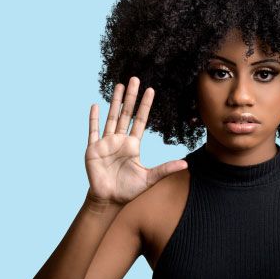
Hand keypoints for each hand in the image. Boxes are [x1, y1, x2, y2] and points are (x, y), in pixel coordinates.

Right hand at [85, 77, 187, 205]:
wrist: (108, 199)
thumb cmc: (128, 190)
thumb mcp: (149, 178)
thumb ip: (165, 169)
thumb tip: (185, 164)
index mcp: (133, 144)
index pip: (140, 120)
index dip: (145, 105)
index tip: (151, 90)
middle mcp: (120, 140)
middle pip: (126, 113)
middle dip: (131, 97)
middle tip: (135, 79)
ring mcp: (106, 142)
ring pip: (111, 117)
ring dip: (115, 102)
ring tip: (119, 85)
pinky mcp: (93, 148)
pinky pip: (93, 130)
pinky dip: (93, 118)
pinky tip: (95, 105)